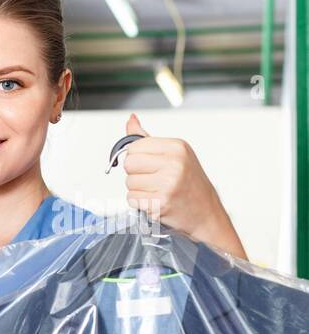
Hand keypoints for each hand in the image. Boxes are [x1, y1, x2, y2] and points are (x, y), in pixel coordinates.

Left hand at [121, 114, 244, 257]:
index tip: (149, 164)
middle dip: (135, 174)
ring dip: (138, 190)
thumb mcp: (174, 154)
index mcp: (177, 147)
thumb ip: (147, 138)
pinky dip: (139, 203)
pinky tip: (155, 201)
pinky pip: (132, 199)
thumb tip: (130, 120)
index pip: (134, 146)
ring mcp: (168, 184)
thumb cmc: (189, 183)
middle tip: (152, 179)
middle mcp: (174, 163)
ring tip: (157, 191)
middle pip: (128, 164)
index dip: (136, 157)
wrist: (206, 213)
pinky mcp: (160, 203)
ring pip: (128, 183)